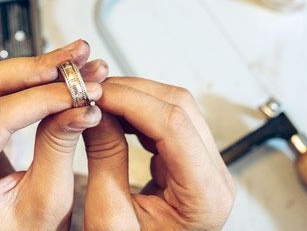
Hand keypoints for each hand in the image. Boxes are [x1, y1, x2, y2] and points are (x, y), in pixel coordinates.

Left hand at [0, 40, 108, 230]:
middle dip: (34, 68)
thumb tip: (82, 104)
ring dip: (33, 70)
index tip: (79, 89)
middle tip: (76, 59)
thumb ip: (58, 149)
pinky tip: (57, 77)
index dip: (40, 97)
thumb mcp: (46, 204)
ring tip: (75, 61)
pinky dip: (25, 84)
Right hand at [82, 77, 234, 230]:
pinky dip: (138, 112)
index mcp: (205, 196)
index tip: (96, 92)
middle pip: (180, 108)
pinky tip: (112, 113)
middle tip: (90, 89)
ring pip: (176, 108)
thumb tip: (93, 109)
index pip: (173, 125)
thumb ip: (104, 158)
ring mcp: (207, 168)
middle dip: (131, 91)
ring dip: (134, 97)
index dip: (131, 100)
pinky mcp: (192, 164)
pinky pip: (169, 123)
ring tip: (97, 99)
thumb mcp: (109, 217)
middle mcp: (215, 177)